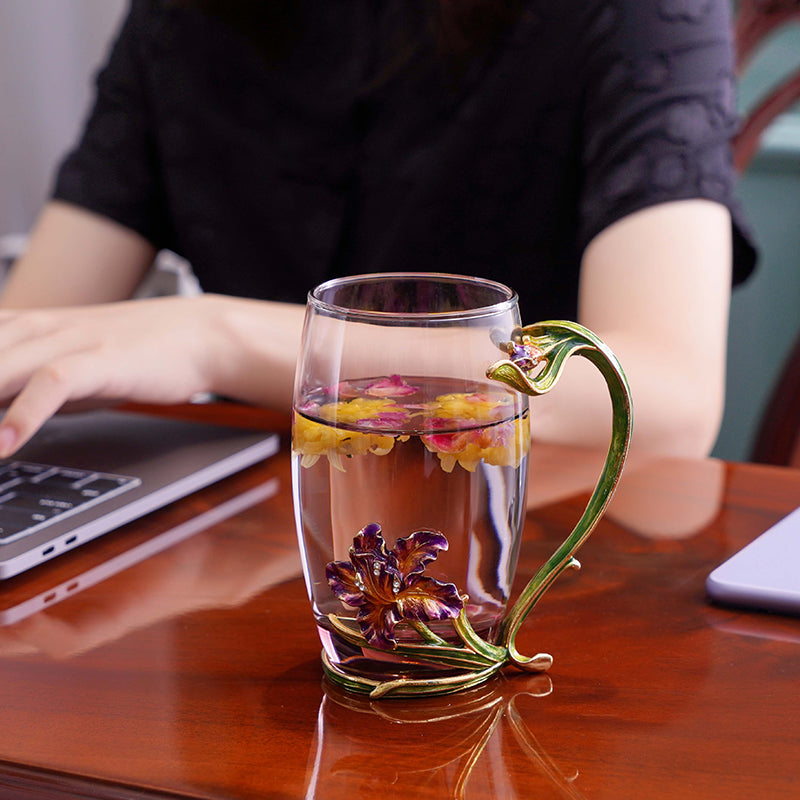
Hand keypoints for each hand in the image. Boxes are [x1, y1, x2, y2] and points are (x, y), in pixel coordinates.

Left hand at [0, 294, 303, 456]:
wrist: (195, 334)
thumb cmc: (131, 353)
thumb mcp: (66, 366)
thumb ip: (22, 385)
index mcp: (20, 327)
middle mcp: (34, 329)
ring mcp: (68, 342)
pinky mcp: (101, 360)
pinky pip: (54, 383)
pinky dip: (25, 412)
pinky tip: (7, 443)